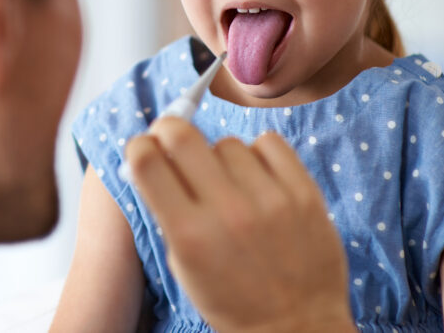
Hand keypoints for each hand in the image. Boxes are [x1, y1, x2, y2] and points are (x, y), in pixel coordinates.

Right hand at [124, 121, 354, 332]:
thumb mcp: (183, 264)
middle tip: (174, 139)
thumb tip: (153, 154)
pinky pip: (269, 142)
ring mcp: (270, 201)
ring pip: (228, 142)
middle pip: (182, 135)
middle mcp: (227, 213)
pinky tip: (258, 176)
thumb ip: (166, 210)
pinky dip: (258, 153)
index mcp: (188, 234)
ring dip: (220, 155)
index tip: (145, 147)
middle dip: (170, 130)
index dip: (139, 145)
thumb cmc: (233, 299)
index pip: (147, 159)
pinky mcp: (304, 194)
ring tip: (230, 183)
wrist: (297, 327)